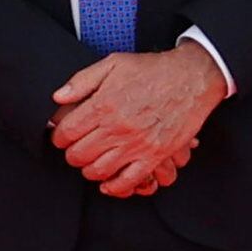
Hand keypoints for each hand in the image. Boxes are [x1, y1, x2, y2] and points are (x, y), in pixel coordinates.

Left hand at [49, 38, 224, 197]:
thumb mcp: (113, 63)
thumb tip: (58, 98)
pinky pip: (129, 181)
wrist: (193, 77)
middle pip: (78, 155)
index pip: (66, 133)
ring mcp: (137, 144)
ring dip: (89, 170)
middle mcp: (117, 128)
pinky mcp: (155, 155)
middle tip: (76, 149)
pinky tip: (109, 182)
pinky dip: (115, 187)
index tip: (62, 136)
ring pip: (98, 171)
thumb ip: (82, 81)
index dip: (58, 137)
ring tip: (92, 161)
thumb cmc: (154, 70)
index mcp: (103, 106)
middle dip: (72, 154)